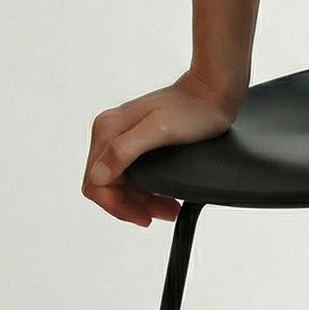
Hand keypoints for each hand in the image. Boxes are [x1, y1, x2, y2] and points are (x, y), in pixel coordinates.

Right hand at [83, 68, 246, 226]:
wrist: (213, 92)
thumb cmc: (192, 108)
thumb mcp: (159, 130)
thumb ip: (124, 150)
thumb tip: (98, 176)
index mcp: (107, 129)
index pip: (95, 183)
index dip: (116, 206)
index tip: (143, 217)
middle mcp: (109, 132)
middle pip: (107, 186)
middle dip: (132, 206)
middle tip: (163, 214)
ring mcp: (122, 136)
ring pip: (121, 183)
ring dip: (141, 202)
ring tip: (169, 210)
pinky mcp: (136, 141)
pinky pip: (132, 175)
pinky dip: (146, 191)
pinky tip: (164, 198)